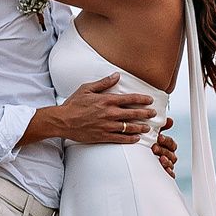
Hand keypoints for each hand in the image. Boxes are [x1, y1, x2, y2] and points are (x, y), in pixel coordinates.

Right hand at [29, 74, 155, 145]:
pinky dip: (130, 139)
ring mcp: (107, 126)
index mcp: (106, 100)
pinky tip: (137, 139)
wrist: (62, 120)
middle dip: (146, 113)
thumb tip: (117, 76)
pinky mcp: (103, 136)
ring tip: (148, 128)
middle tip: (153, 114)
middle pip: (133, 113)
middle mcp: (109, 113)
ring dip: (141, 127)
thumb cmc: (73, 104)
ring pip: (129, 127)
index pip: (129, 99)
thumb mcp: (87, 89)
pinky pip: (121, 139)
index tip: (150, 100)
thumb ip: (103, 83)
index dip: (142, 99)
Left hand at [152, 116, 176, 176]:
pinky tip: (165, 169)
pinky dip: (169, 172)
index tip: (159, 137)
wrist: (137, 161)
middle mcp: (168, 156)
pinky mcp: (164, 174)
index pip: (171, 143)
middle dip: (163, 150)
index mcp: (167, 147)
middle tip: (154, 147)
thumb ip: (160, 128)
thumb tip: (170, 121)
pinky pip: (170, 174)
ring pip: (171, 163)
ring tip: (160, 158)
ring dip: (166, 160)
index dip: (166, 140)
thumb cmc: (146, 146)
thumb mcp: (151, 136)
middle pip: (171, 153)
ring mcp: (167, 165)